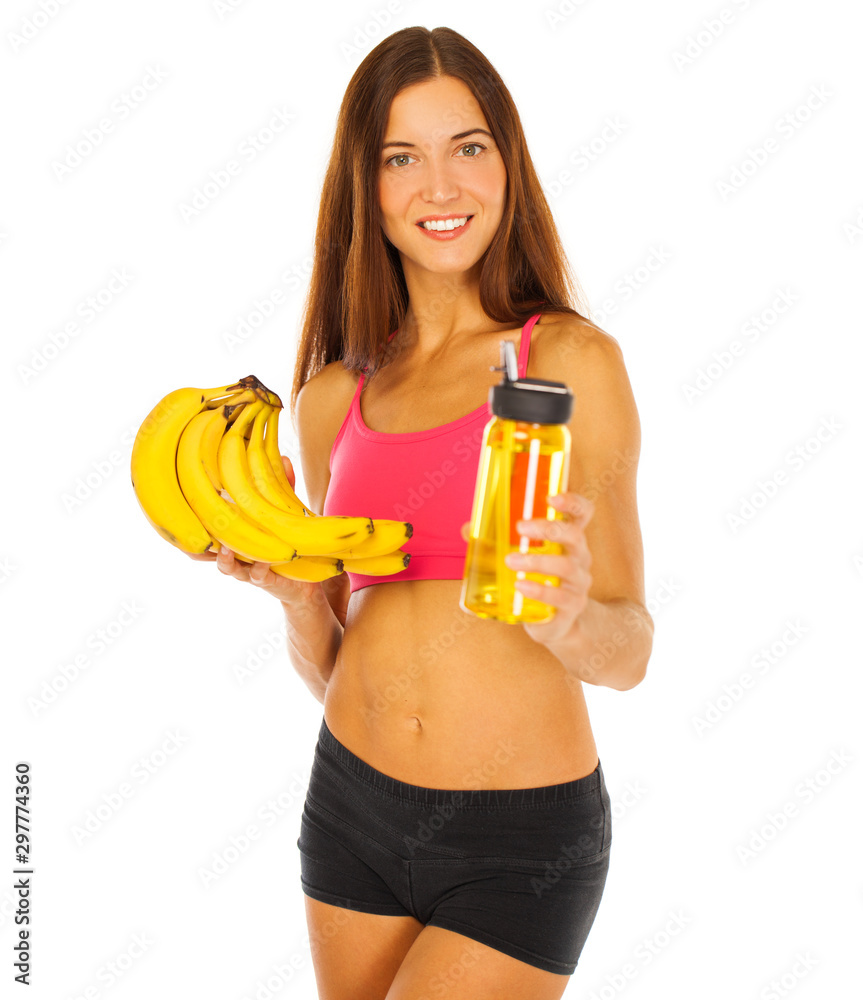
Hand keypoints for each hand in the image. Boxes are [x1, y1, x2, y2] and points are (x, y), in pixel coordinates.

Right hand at [184, 452, 324, 605]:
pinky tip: (261, 562)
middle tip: (193, 527)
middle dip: (193, 540)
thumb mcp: (280, 509)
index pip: (200, 524)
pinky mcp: (264, 580)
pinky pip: (256, 577)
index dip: (185, 517)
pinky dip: (258, 569)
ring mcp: (244, 568)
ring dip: (223, 558)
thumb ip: (281, 485)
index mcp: (228, 532)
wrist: (303, 578)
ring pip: (225, 566)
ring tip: (224, 548)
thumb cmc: (283, 539)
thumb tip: (281, 458)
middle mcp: (230, 552)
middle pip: (200, 549)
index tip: (178, 501)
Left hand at [504, 492, 594, 643]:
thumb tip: (467, 528)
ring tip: (510, 560)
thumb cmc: (538, 581)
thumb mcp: (523, 557)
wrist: (557, 623)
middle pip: (574, 535)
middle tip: (519, 527)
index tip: (552, 497)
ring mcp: (579, 582)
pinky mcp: (572, 605)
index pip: (582, 513)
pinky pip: (559, 596)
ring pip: (565, 566)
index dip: (572, 502)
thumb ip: (497, 541)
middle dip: (547, 528)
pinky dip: (538, 589)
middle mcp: (579, 557)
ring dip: (536, 560)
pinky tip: (520, 585)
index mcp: (569, 539)